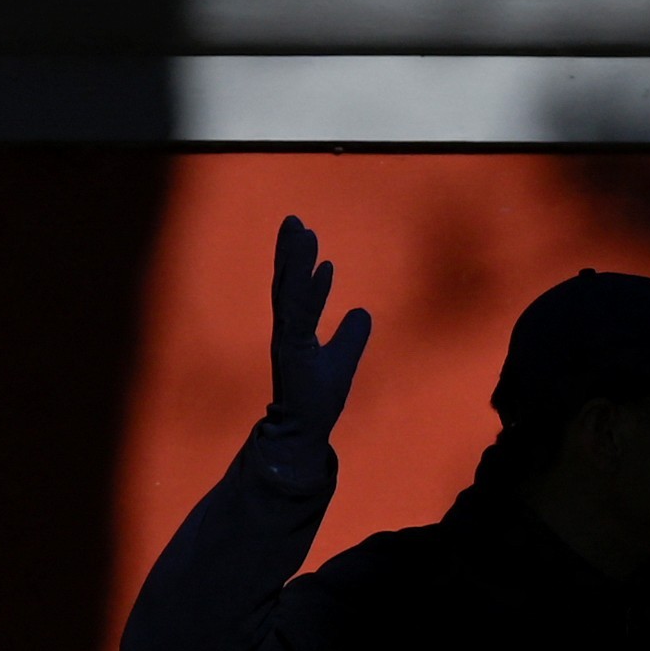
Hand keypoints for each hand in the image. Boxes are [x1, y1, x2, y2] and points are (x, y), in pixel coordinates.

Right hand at [268, 214, 372, 438]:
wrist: (306, 431)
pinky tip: (325, 268)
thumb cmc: (318, 399)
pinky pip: (304, 315)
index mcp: (295, 330)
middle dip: (289, 250)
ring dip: (298, 262)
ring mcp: (289, 340)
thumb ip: (351, 336)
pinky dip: (314, 291)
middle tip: (293, 219)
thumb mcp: (344, 360)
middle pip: (286, 283)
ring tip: (305, 233)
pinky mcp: (294, 352)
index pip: (294, 289)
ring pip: (291, 293)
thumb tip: (362, 312)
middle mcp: (288, 331)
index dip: (297, 261)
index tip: (303, 232)